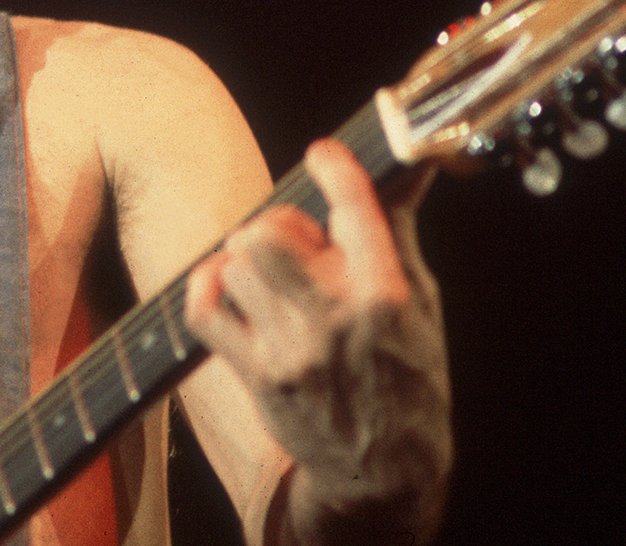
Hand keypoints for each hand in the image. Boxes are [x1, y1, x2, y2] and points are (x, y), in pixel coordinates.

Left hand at [184, 139, 451, 542]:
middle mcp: (335, 318)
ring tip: (271, 278)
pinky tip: (231, 290)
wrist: (384, 469)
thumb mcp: (421, 299)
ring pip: (236, 263)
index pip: (351, 206)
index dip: (332, 167)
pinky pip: (203, 309)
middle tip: (296, 244)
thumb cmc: (407, 376)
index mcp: (386, 293)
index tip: (323, 157)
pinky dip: (208, 287)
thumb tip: (407, 162)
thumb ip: (397, 227)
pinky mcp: (257, 374)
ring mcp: (291, 349)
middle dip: (278, 225)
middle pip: (268, 231)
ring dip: (247, 260)